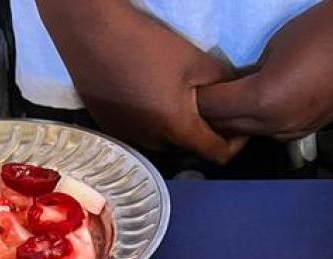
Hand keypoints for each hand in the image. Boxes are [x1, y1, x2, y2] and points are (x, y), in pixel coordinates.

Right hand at [34, 0, 244, 162]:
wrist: (92, 31)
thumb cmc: (147, 45)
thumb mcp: (196, 61)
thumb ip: (224, 83)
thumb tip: (239, 95)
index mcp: (177, 129)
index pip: (217, 154)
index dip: (235, 144)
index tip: (239, 128)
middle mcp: (151, 140)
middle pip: (187, 147)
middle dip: (202, 131)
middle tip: (209, 107)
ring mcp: (125, 134)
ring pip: (161, 138)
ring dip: (173, 126)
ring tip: (177, 99)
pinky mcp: (106, 123)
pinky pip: (137, 129)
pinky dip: (148, 119)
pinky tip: (147, 93)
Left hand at [197, 0, 332, 140]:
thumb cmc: (321, 29)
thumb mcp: (273, 48)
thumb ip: (249, 75)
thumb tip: (234, 88)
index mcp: (263, 101)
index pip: (212, 109)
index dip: (198, 98)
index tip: (191, 86)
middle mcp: (279, 125)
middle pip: (229, 128)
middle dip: (213, 114)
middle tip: (205, 95)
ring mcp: (300, 129)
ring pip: (255, 134)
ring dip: (239, 121)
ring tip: (232, 99)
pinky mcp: (317, 126)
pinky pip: (280, 132)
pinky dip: (264, 122)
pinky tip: (264, 104)